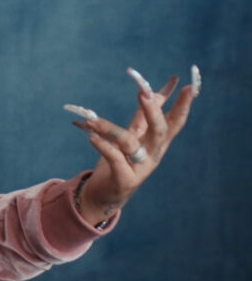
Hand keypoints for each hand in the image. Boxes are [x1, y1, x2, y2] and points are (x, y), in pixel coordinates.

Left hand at [64, 66, 200, 226]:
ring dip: (109, 127)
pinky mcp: (124, 179)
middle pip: (159, 131)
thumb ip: (142, 117)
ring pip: (129, 143)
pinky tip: (89, 135)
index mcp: (157, 143)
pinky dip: (102, 145)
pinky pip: (113, 158)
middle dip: (153, 111)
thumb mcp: (133, 137)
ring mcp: (140, 168)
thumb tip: (152, 92)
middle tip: (143, 93)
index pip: (175, 122)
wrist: (104, 194)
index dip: (183, 105)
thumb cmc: (120, 161)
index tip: (190, 86)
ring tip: (90, 119)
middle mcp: (152, 154)